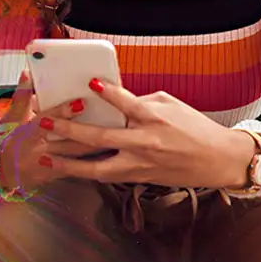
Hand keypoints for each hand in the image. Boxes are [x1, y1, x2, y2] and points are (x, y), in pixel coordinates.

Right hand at [0, 71, 108, 193]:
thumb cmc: (4, 140)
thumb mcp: (10, 117)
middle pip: (66, 141)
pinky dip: (92, 160)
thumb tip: (27, 73)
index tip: (81, 103)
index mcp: (25, 134)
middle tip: (110, 119)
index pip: (45, 121)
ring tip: (116, 134)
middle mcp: (37, 152)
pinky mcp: (53, 176)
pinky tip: (109, 153)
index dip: (62, 112)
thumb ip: (21, 96)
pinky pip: (76, 169)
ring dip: (95, 146)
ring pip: (75, 156)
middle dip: (89, 131)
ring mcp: (46, 166)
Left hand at [38, 79, 257, 188]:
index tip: (89, 83)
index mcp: (154, 118)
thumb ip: (141, 101)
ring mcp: (141, 164)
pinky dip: (87, 172)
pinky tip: (68, 169)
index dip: (108, 92)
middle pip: (101, 138)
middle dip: (68, 130)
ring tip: (45, 158)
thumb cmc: (194, 127)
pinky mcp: (140, 178)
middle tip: (45, 122)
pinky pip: (108, 176)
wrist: (216, 160)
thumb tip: (115, 99)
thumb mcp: (171, 104)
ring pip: (97, 168)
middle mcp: (145, 143)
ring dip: (69, 164)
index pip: (127, 103)